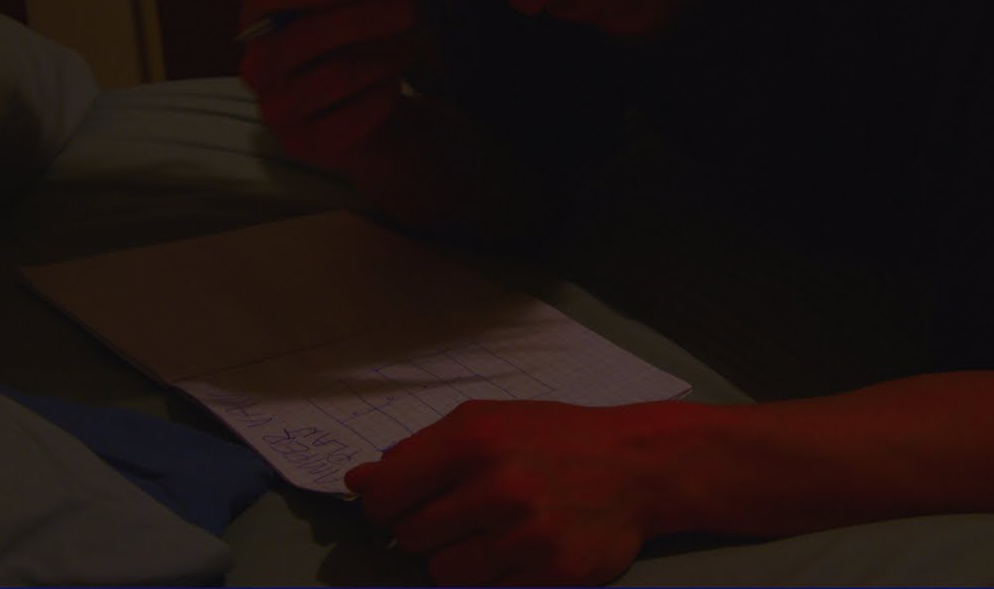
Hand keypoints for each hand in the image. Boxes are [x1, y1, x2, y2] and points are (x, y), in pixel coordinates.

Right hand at [238, 0, 429, 168]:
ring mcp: (276, 110)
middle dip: (362, 20)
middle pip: (302, 35)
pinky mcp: (303, 145)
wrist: (371, 120)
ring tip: (402, 54)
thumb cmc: (363, 52)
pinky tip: (390, 90)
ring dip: (380, 61)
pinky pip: (351, 117)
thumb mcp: (377, 8)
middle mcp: (258, 67)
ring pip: (334, 76)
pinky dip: (382, 99)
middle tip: (406, 12)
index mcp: (264, 22)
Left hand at [345, 400, 675, 585]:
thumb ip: (419, 451)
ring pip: (442, 573)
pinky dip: (492, 580)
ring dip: (458, 558)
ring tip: (492, 532)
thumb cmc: (553, 438)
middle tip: (462, 512)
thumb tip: (358, 482)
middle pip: (409, 538)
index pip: (385, 496)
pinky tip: (516, 552)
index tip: (400, 504)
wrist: (635, 465)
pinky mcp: (550, 576)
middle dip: (427, 529)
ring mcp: (524, 536)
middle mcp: (496, 486)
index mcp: (473, 438)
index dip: (383, 505)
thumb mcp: (486, 421)